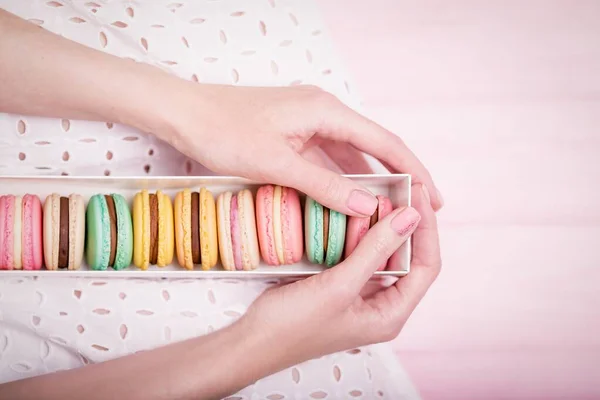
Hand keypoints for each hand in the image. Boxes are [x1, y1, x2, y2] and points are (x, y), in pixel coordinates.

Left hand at [153, 83, 443, 215]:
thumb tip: (368, 205)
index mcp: (326, 110)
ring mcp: (309, 121)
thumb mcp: (276, 164)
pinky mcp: (294, 132)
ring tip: (392, 209)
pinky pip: (329, 157)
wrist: (183, 114)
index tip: (433, 195)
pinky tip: (351, 199)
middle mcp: (324, 111)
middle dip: (399, 176)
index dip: (413, 169)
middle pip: (374, 145)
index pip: (384, 141)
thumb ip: (324, 185)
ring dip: (371, 179)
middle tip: (422, 206)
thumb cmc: (222, 132)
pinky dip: (343, 178)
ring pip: (352, 153)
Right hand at [240, 182, 440, 367]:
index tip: (419, 194)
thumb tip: (410, 217)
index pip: (426, 265)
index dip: (427, 229)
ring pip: (381, 254)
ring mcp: (359, 295)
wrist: (251, 341)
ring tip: (377, 196)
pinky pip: (357, 254)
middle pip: (407, 258)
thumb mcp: (339, 286)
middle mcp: (380, 305)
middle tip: (398, 189)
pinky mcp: (339, 285)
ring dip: (380, 226)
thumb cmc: (293, 324)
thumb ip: (375, 250)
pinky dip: (356, 234)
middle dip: (405, 224)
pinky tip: (350, 213)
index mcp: (390, 314)